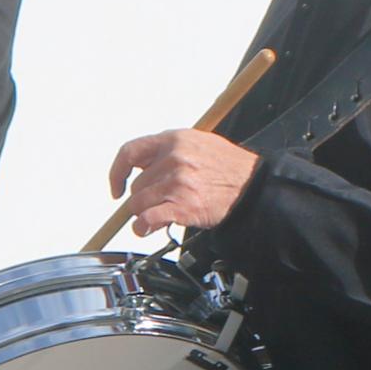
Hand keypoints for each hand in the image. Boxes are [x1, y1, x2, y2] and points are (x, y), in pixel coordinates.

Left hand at [103, 128, 260, 236]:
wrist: (253, 185)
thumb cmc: (229, 166)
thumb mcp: (198, 143)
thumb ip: (169, 150)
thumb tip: (145, 165)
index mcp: (174, 140)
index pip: (130, 152)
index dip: (118, 172)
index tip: (117, 186)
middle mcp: (173, 159)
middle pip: (136, 185)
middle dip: (142, 198)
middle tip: (155, 204)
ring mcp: (177, 183)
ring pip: (139, 203)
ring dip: (143, 213)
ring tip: (156, 215)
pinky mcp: (183, 206)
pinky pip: (148, 219)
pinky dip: (143, 227)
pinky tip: (146, 228)